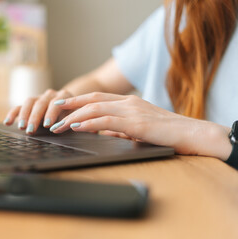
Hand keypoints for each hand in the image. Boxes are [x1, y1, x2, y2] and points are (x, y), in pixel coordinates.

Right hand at [3, 89, 72, 133]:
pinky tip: (7, 122)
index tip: (48, 125)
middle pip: (41, 103)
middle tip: (31, 130)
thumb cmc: (73, 115)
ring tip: (21, 127)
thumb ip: (69, 121)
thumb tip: (62, 128)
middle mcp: (50, 94)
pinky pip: (19, 106)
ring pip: (29, 102)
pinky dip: (13, 114)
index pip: (56, 103)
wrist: (69, 107)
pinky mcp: (29, 104)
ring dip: (24, 115)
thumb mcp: (74, 117)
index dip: (51, 114)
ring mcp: (39, 97)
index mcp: (64, 95)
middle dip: (35, 117)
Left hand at [49, 92, 231, 159]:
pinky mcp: (137, 123)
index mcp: (128, 102)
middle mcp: (128, 102)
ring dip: (73, 116)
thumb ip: (121, 128)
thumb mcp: (139, 128)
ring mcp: (132, 111)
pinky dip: (89, 123)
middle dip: (68, 105)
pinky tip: (77, 126)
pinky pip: (107, 121)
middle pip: (91, 100)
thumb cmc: (167, 133)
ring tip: (58, 124)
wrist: (193, 134)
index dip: (76, 100)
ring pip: (95, 108)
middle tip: (51, 111)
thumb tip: (104, 132)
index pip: (96, 98)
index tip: (60, 104)